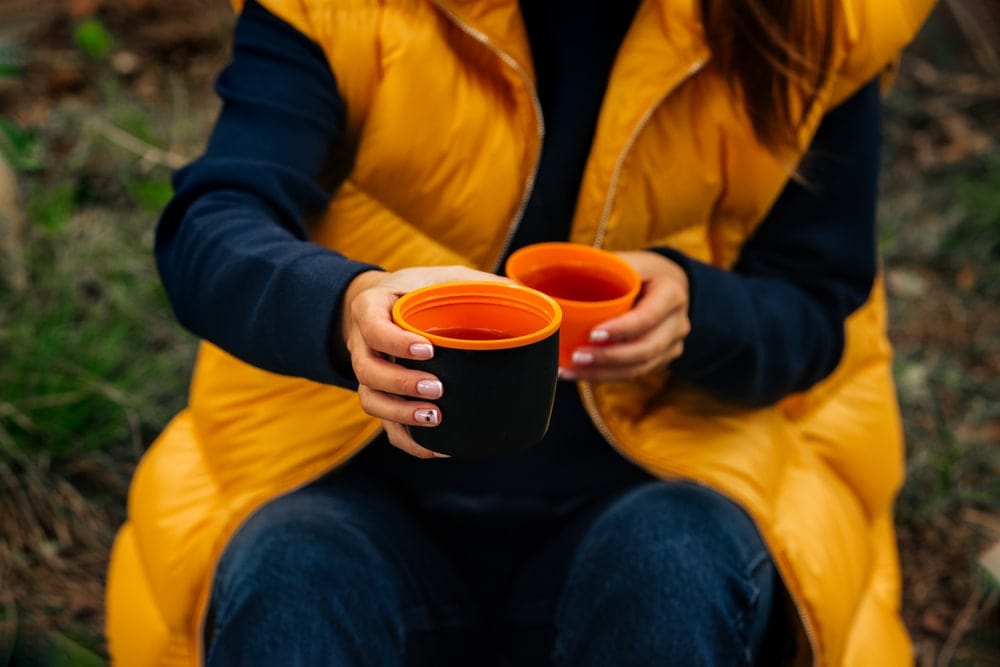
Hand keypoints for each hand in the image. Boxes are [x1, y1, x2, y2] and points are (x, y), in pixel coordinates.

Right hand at [342, 266, 508, 457]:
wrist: (388, 303)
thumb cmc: (422, 289)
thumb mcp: (445, 276)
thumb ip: (480, 284)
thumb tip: (530, 298)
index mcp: (373, 307)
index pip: (372, 326)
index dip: (395, 342)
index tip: (427, 350)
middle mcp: (363, 343)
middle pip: (367, 370)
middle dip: (401, 383)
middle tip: (437, 387)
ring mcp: (370, 373)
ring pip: (371, 400)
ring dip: (400, 414)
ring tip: (435, 417)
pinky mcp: (382, 396)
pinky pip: (386, 425)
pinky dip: (410, 440)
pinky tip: (437, 447)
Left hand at [559, 251, 689, 381]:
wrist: (667, 285)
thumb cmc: (640, 270)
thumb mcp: (627, 261)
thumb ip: (599, 267)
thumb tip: (545, 273)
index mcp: (671, 294)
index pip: (648, 317)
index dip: (622, 329)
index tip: (592, 334)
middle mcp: (677, 323)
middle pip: (645, 350)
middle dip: (608, 358)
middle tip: (576, 356)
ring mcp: (671, 346)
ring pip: (638, 369)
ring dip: (601, 373)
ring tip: (570, 370)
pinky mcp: (659, 360)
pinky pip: (631, 373)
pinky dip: (603, 375)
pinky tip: (577, 373)